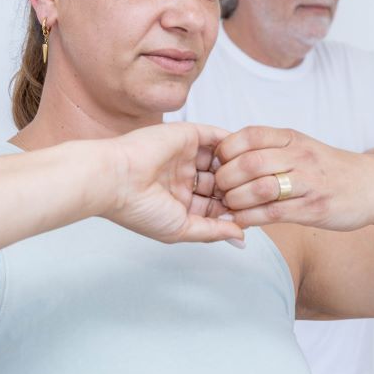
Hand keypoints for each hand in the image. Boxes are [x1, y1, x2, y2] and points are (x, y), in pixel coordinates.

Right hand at [103, 122, 242, 244]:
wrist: (117, 179)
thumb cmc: (141, 209)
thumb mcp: (181, 229)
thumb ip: (213, 231)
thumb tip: (241, 237)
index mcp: (179, 202)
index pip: (214, 206)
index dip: (232, 210)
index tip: (252, 215)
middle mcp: (183, 178)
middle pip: (220, 182)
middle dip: (237, 188)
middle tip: (256, 193)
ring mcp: (185, 156)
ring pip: (220, 159)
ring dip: (236, 165)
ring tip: (253, 173)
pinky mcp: (186, 135)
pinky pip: (214, 136)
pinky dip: (230, 142)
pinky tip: (244, 151)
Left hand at [213, 126, 373, 231]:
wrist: (373, 186)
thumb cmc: (329, 168)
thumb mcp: (301, 146)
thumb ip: (269, 149)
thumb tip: (225, 156)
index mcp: (292, 139)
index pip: (249, 135)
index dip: (226, 149)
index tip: (218, 162)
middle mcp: (299, 157)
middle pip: (249, 163)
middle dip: (225, 178)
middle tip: (217, 189)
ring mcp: (308, 183)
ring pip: (259, 188)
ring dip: (235, 200)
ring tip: (227, 205)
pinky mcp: (313, 209)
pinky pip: (272, 214)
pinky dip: (249, 219)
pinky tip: (239, 221)